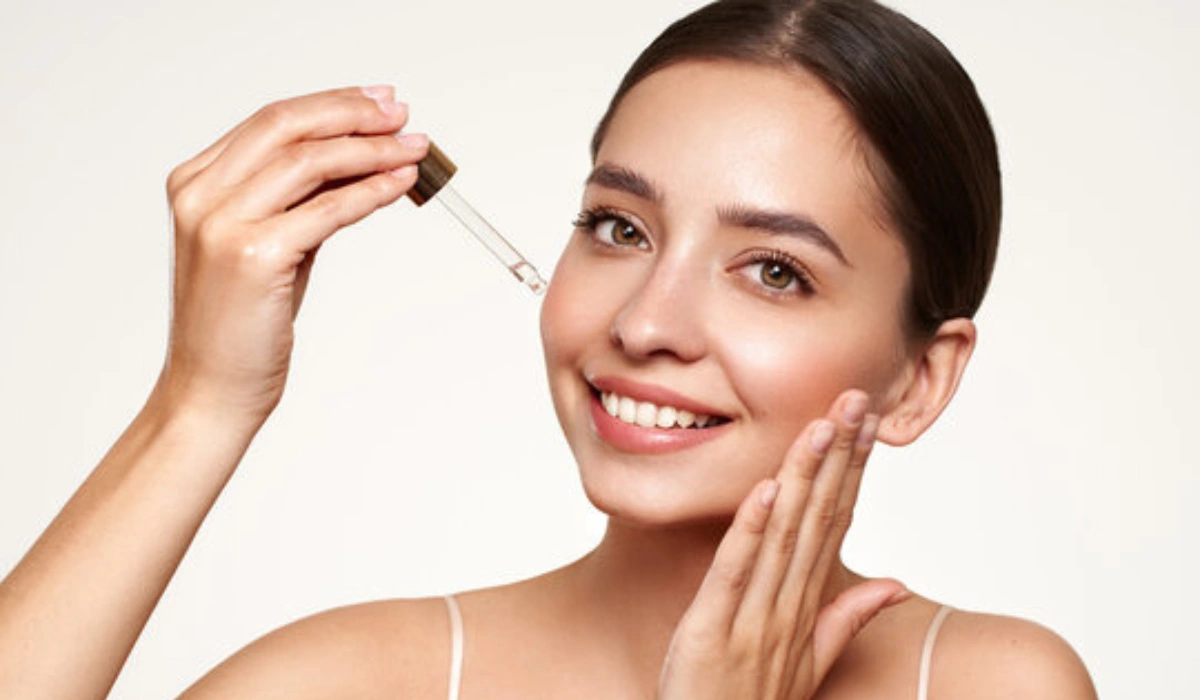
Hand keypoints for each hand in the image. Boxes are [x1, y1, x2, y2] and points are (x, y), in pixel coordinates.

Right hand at [152, 86, 428, 421]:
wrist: (211, 390)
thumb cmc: (241, 325)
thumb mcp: (270, 245)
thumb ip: (300, 201)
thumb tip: (360, 160)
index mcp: (195, 183)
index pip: (271, 121)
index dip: (331, 104)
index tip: (378, 102)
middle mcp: (201, 195)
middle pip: (288, 126)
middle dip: (353, 114)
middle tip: (401, 114)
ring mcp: (222, 224)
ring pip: (311, 161)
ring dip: (372, 149)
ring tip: (413, 148)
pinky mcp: (253, 256)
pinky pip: (328, 208)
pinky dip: (371, 191)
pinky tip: (400, 184)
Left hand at [658, 390, 908, 699]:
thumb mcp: (811, 662)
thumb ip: (849, 619)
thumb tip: (896, 583)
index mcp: (808, 606)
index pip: (837, 523)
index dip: (853, 470)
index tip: (868, 422)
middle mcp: (789, 607)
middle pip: (819, 518)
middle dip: (838, 456)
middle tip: (855, 400)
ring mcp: (753, 620)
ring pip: (784, 536)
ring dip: (802, 477)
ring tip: (821, 426)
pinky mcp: (712, 632)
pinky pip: (734, 573)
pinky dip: (750, 530)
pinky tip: (765, 490)